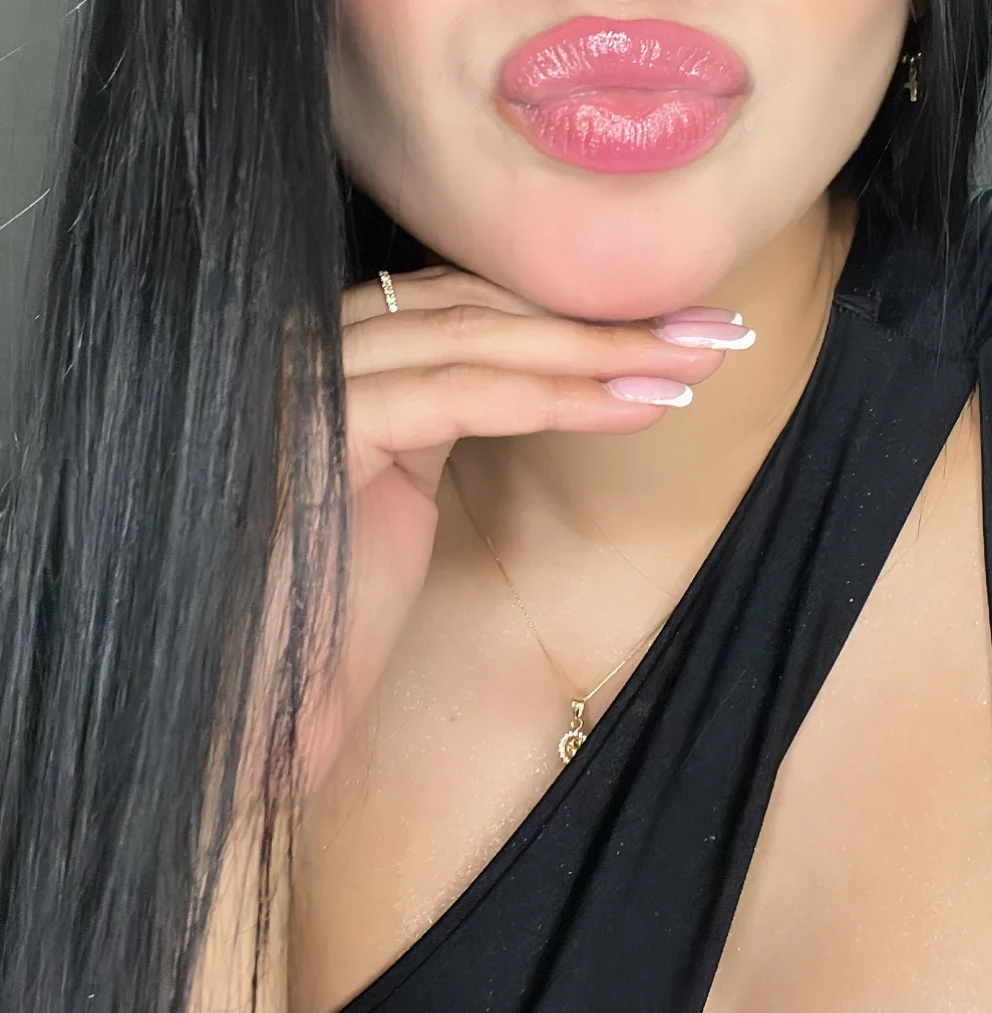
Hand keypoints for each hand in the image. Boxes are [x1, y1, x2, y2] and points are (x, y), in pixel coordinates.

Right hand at [295, 267, 748, 794]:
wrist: (253, 713)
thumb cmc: (332, 615)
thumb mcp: (403, 489)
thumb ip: (447, 411)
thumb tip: (552, 367)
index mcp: (328, 357)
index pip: (463, 299)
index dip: (570, 305)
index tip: (674, 323)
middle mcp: (307, 350)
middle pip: (475, 303)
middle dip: (603, 315)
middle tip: (716, 331)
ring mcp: (305, 383)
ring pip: (476, 338)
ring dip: (600, 349)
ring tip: (697, 365)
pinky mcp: (319, 431)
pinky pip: (461, 395)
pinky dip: (559, 396)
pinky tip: (639, 404)